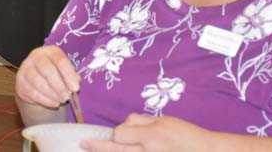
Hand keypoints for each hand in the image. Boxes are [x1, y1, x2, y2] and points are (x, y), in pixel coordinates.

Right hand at [15, 45, 79, 108]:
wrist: (37, 82)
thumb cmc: (55, 75)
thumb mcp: (64, 72)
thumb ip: (71, 76)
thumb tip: (75, 84)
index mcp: (50, 51)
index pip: (60, 60)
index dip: (68, 74)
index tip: (76, 88)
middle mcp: (36, 56)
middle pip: (46, 69)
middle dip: (58, 85)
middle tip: (67, 97)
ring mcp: (25, 68)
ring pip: (37, 81)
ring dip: (51, 93)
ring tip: (61, 101)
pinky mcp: (20, 82)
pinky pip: (31, 91)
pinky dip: (44, 100)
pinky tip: (54, 103)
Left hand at [81, 113, 211, 151]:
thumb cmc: (187, 136)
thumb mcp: (164, 121)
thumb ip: (142, 122)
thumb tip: (124, 125)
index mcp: (150, 137)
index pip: (120, 134)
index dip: (117, 134)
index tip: (120, 134)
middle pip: (116, 150)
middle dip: (99, 146)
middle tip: (84, 143)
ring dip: (112, 151)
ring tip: (93, 147)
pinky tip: (116, 150)